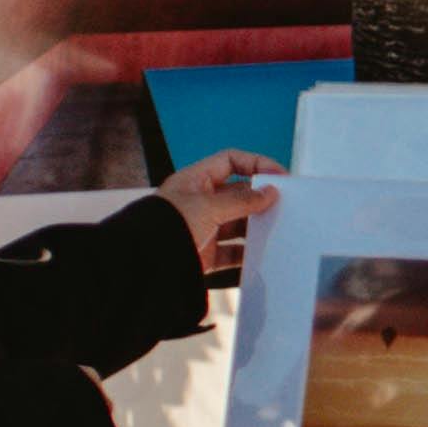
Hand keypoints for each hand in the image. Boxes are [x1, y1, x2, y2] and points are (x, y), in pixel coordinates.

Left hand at [153, 148, 280, 274]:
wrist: (142, 265)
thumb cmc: (164, 226)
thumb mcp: (207, 206)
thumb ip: (241, 200)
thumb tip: (269, 193)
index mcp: (194, 180)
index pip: (230, 161)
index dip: (255, 164)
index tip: (279, 176)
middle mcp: (198, 202)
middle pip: (238, 194)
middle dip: (260, 200)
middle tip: (285, 206)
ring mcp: (202, 229)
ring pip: (238, 224)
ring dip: (257, 228)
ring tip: (279, 231)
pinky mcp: (204, 255)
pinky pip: (232, 253)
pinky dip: (247, 255)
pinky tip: (262, 255)